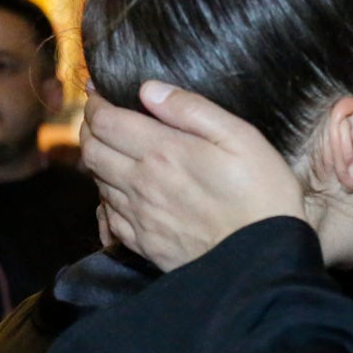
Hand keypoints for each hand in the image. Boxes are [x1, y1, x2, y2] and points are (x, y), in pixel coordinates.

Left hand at [81, 82, 305, 269]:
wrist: (263, 262)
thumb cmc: (261, 195)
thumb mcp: (240, 138)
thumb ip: (191, 110)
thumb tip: (149, 90)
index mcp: (163, 151)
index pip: (106, 122)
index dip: (96, 104)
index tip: (99, 94)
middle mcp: (142, 183)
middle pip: (92, 151)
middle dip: (90, 129)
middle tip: (101, 118)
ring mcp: (139, 216)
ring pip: (97, 182)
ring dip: (98, 162)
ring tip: (112, 150)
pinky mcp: (144, 244)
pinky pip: (108, 216)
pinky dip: (106, 198)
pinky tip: (121, 191)